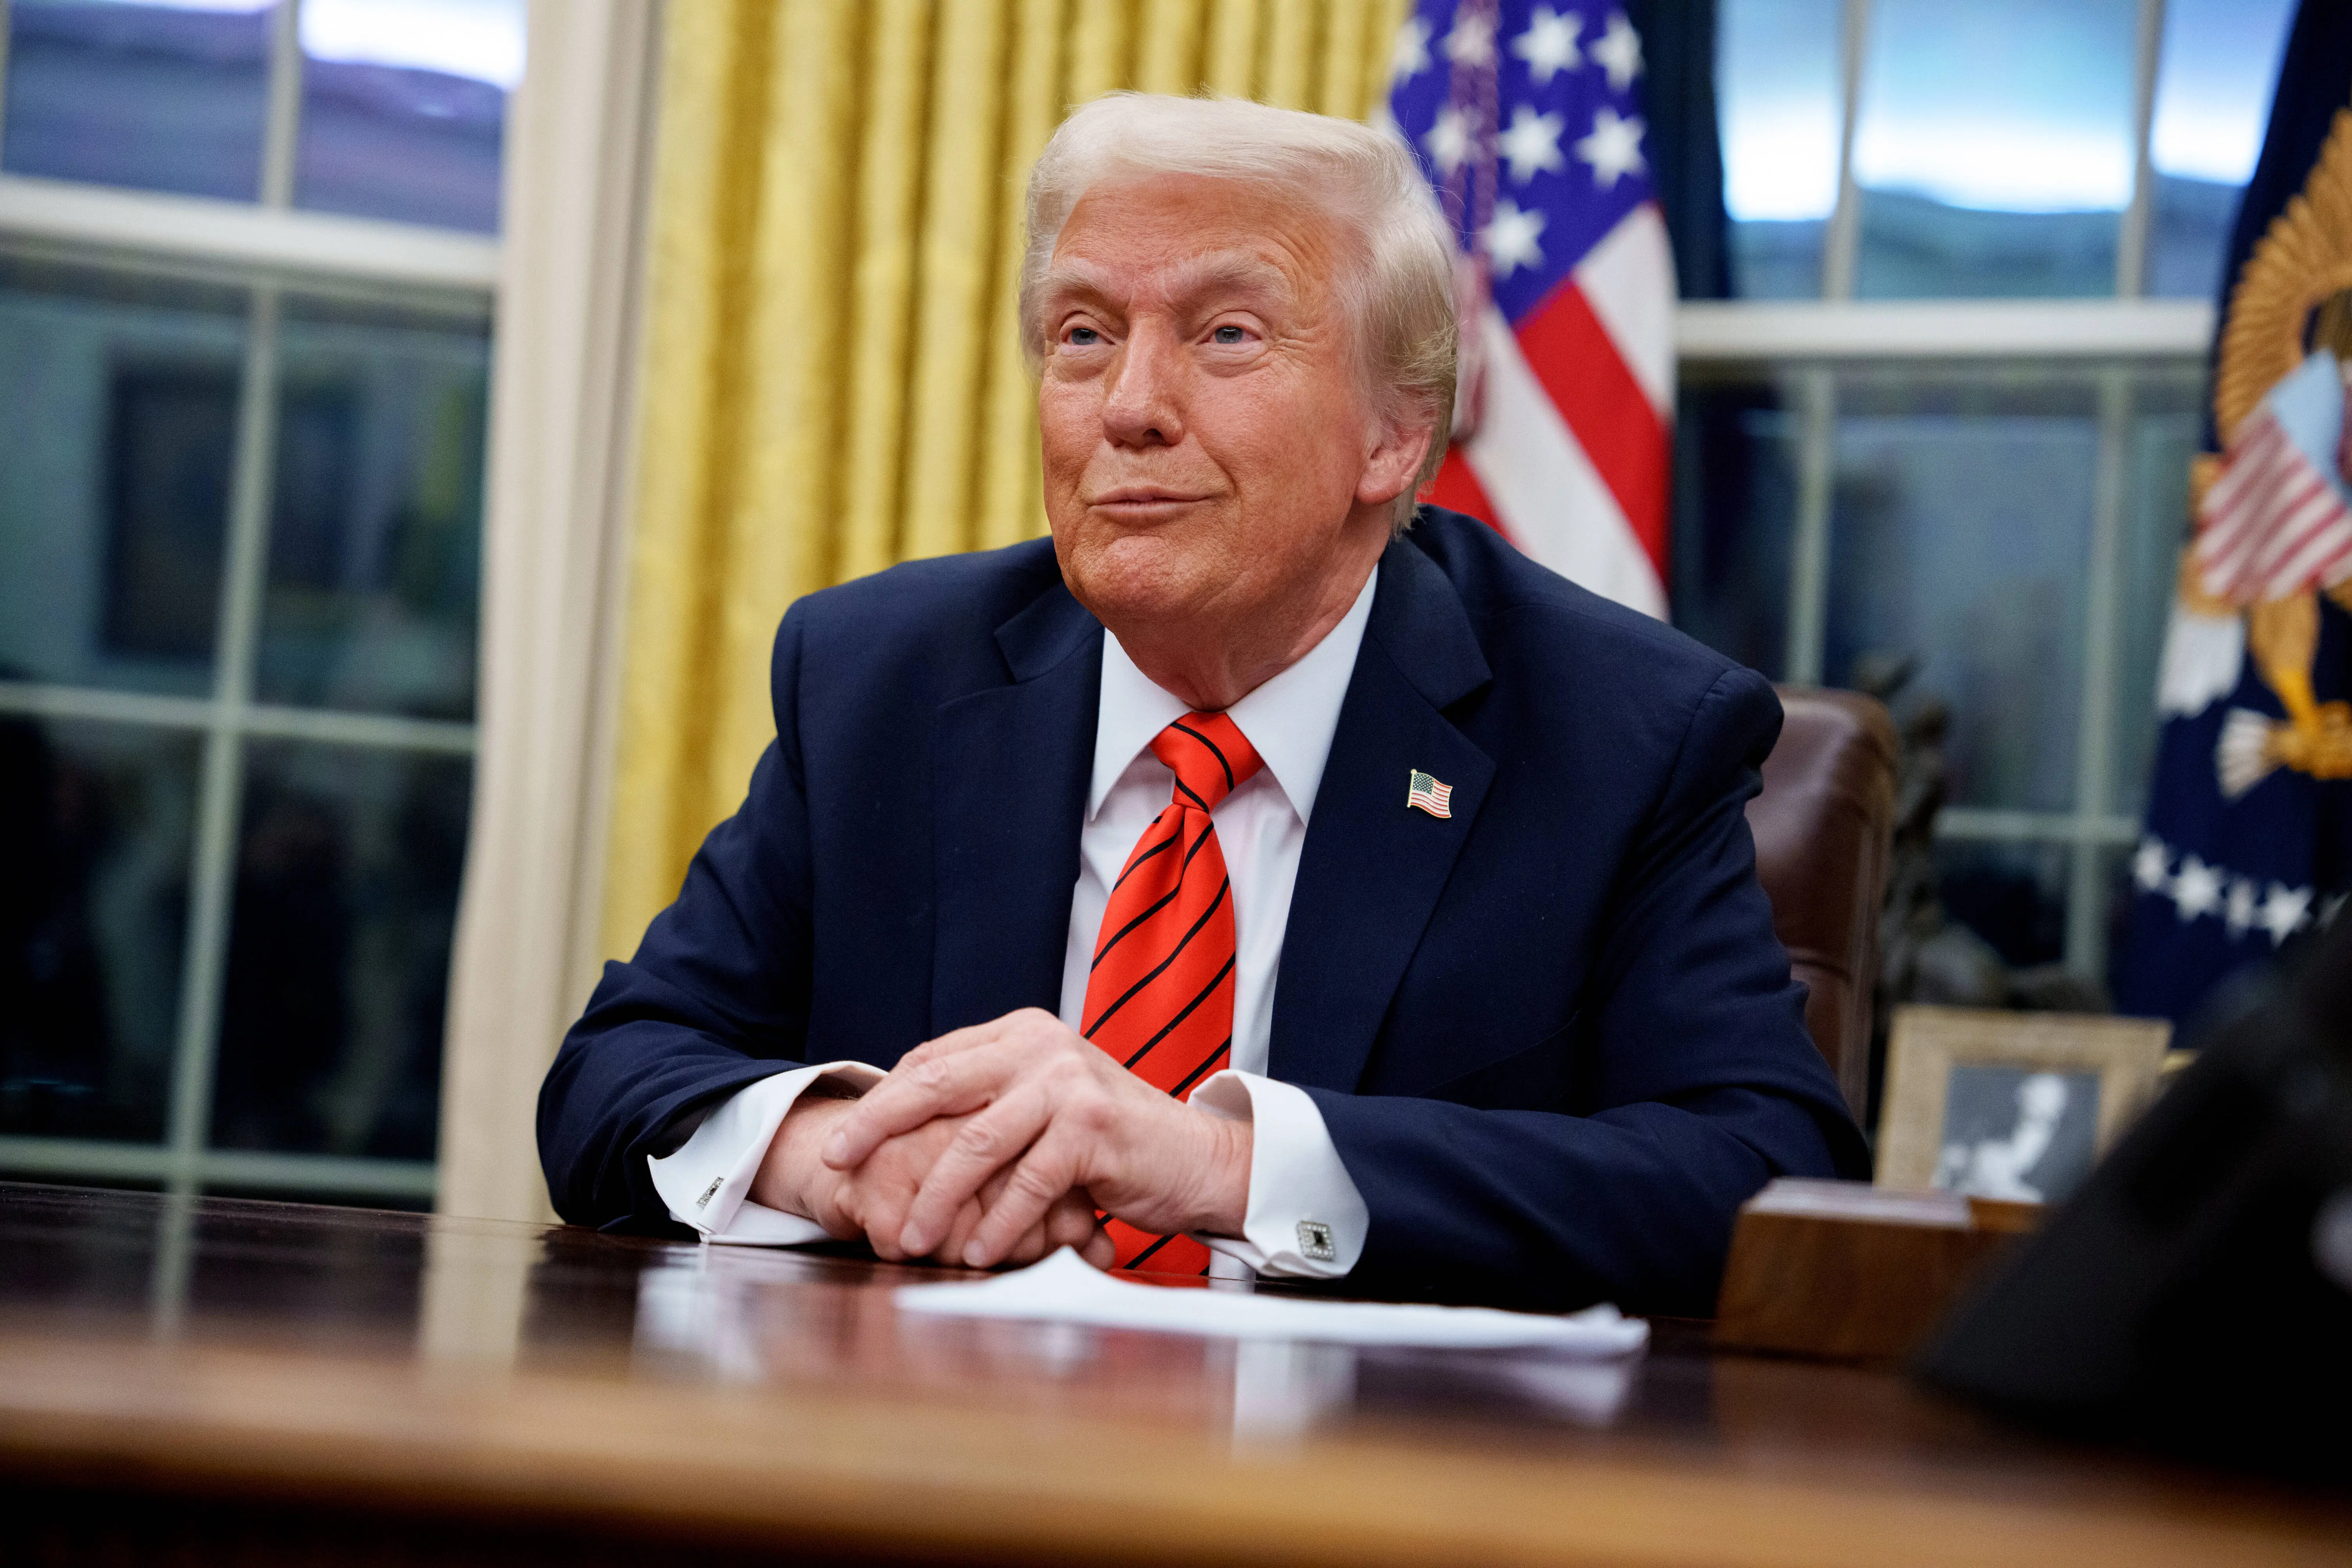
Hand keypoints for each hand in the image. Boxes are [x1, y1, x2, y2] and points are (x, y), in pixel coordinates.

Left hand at [821, 1008, 1251, 1268]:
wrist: (1197, 1158)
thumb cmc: (1114, 1142)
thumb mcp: (1047, 1103)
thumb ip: (992, 1100)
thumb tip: (904, 1123)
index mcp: (1024, 1033)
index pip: (934, 1059)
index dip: (884, 1099)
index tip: (845, 1138)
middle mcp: (1042, 1047)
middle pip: (937, 1085)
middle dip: (878, 1126)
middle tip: (838, 1162)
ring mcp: (1069, 1085)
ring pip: (976, 1143)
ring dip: (936, 1197)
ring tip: (909, 1238)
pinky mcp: (1092, 1129)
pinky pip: (1025, 1183)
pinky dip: (997, 1225)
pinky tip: (977, 1254)